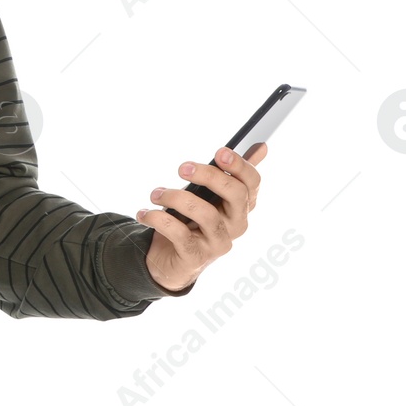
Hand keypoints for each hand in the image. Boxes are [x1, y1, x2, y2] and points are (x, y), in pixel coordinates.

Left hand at [137, 143, 267, 292]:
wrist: (171, 259)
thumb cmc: (191, 220)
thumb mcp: (207, 195)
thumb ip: (229, 173)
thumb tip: (261, 146)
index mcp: (241, 206)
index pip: (252, 183)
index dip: (240, 166)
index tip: (219, 152)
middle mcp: (236, 225)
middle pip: (235, 194)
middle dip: (209, 176)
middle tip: (182, 168)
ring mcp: (218, 243)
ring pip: (206, 214)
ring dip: (176, 197)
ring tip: (155, 194)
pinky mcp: (196, 257)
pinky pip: (180, 234)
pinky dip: (159, 219)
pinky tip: (144, 213)